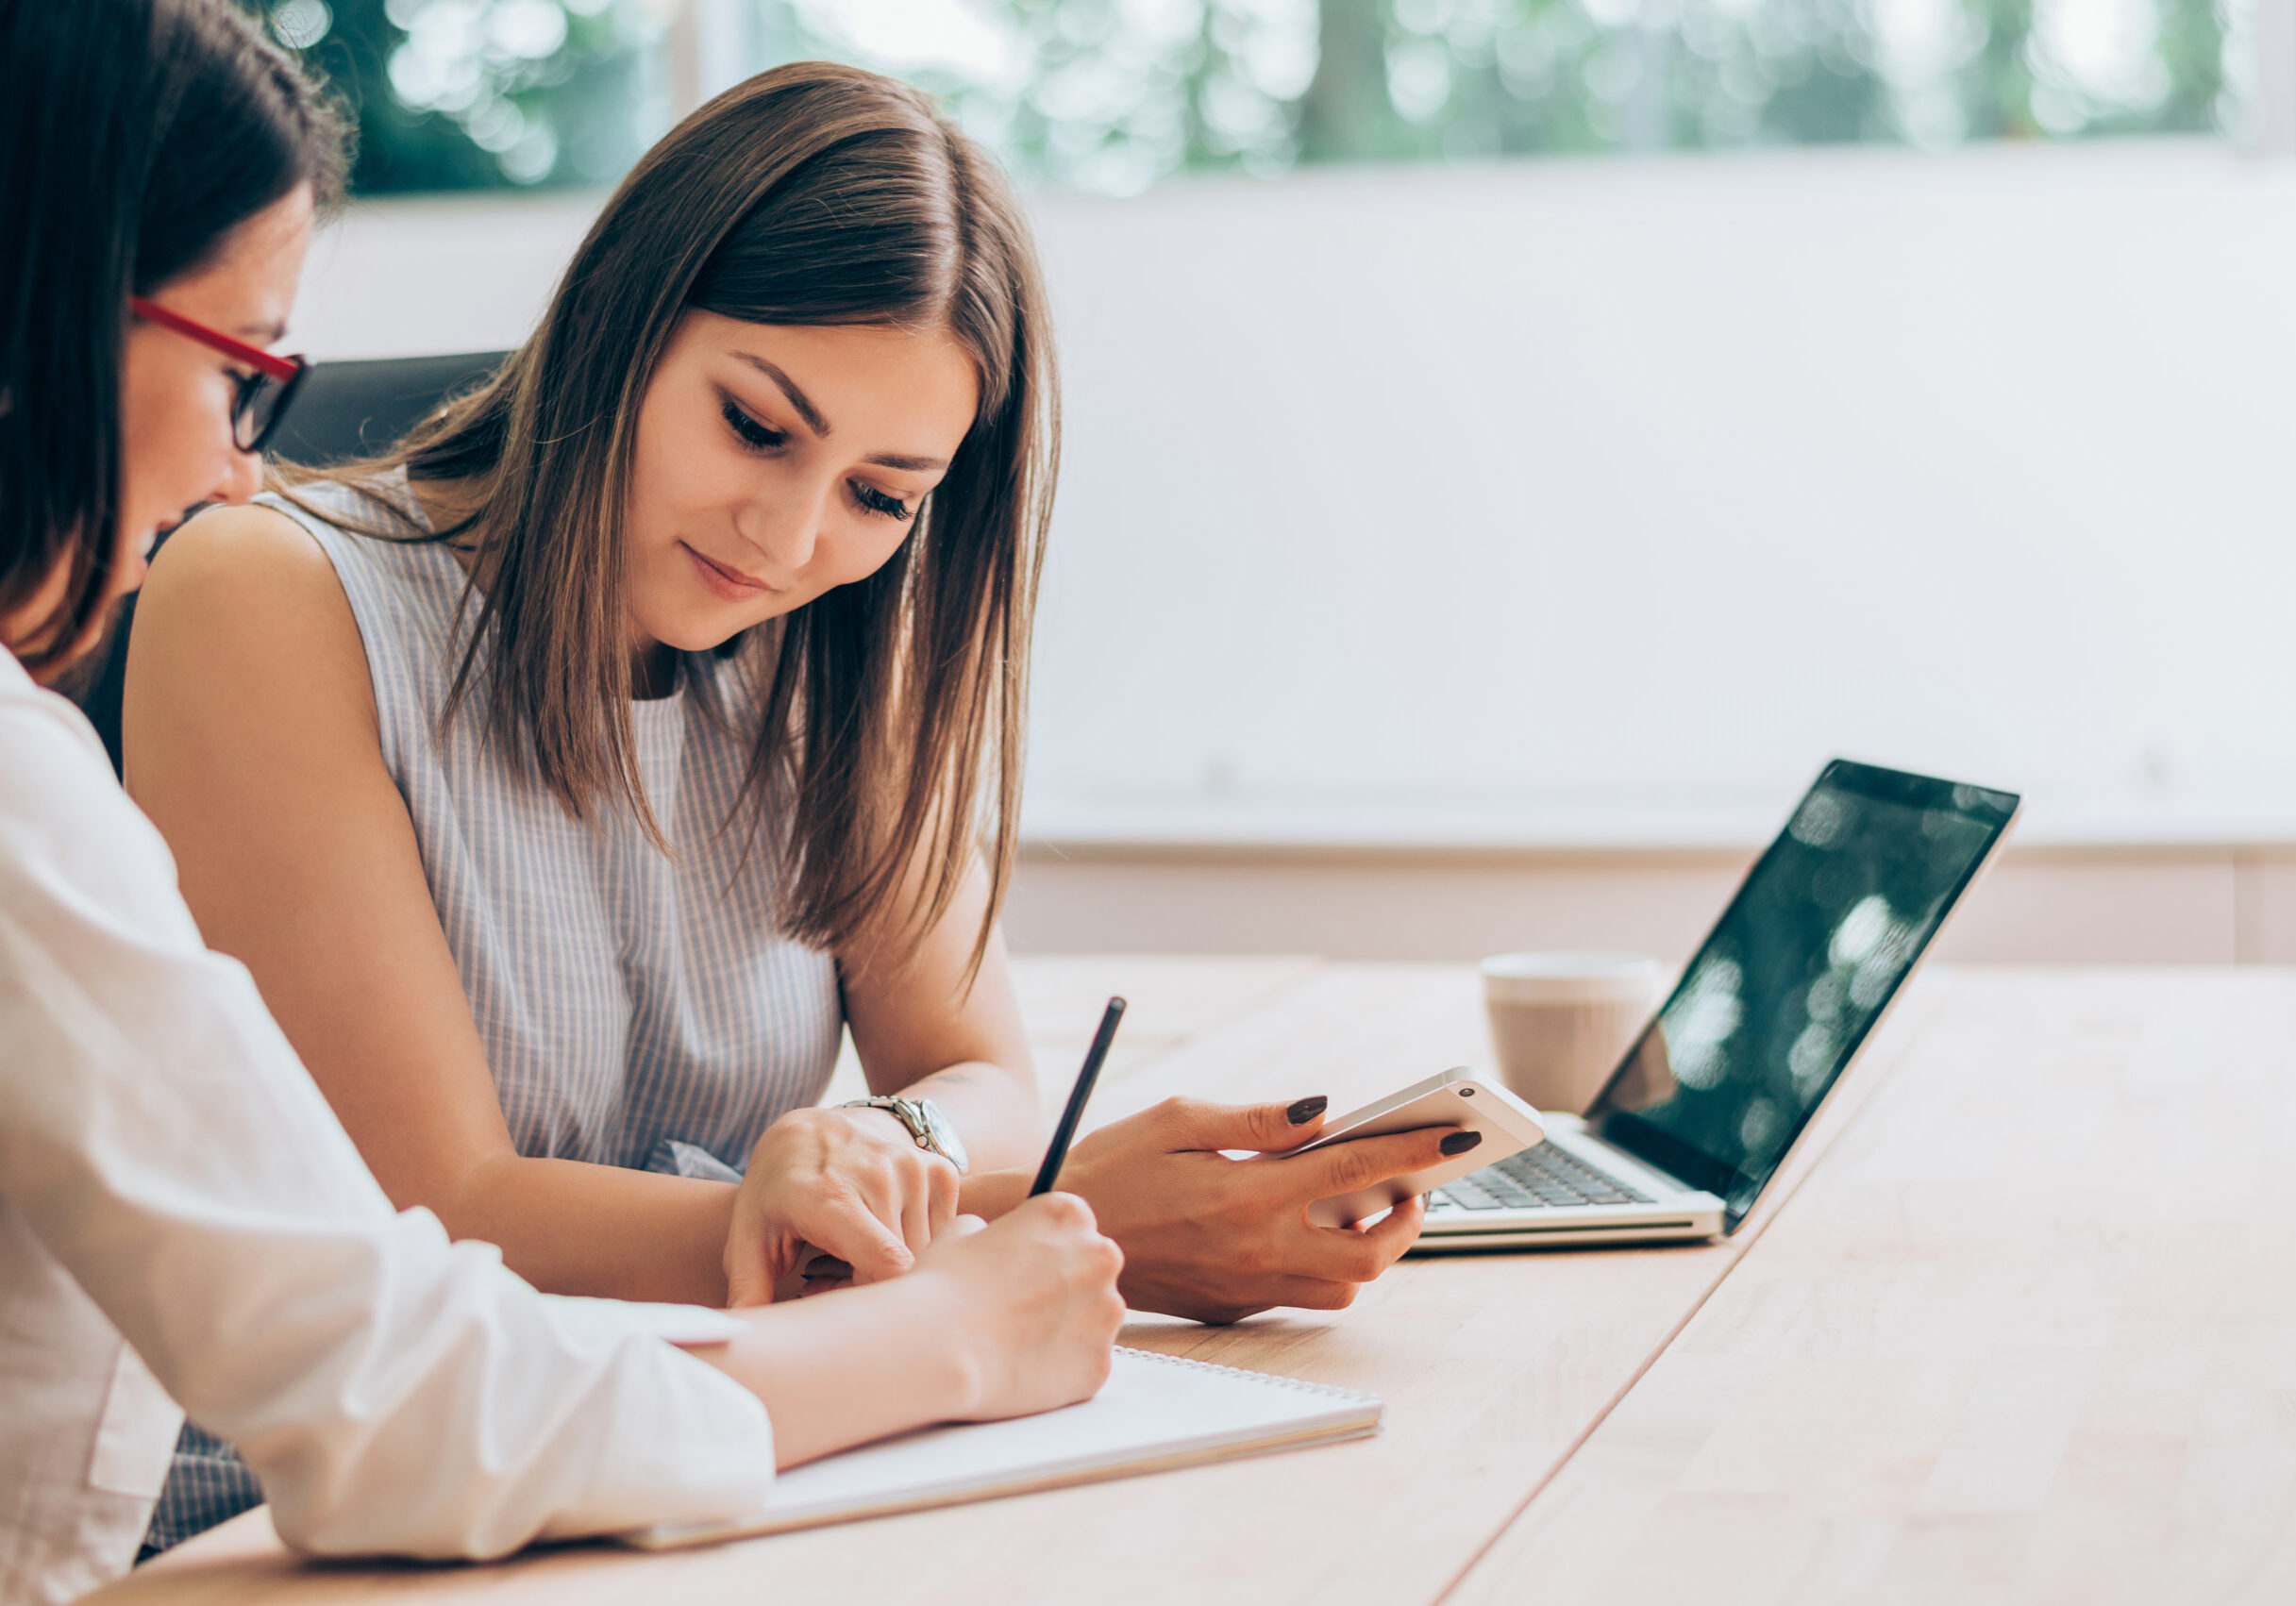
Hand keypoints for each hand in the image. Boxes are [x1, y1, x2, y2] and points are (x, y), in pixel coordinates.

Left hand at [724, 1105, 961, 1306]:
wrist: (812, 1129)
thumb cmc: (776, 1192)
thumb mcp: (748, 1236)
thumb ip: (748, 1288)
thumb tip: (744, 1332)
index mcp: (832, 1195)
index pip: (888, 1264)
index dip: (874, 1299)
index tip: (841, 1301)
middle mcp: (881, 1175)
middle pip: (905, 1269)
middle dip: (875, 1289)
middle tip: (836, 1280)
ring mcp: (915, 1168)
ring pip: (927, 1256)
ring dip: (897, 1270)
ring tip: (856, 1257)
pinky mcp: (940, 1171)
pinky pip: (943, 1236)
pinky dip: (916, 1248)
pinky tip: (882, 1236)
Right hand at [910, 1197, 1126, 1419]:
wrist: (941, 1350)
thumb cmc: (944, 1287)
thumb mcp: (959, 1234)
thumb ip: (986, 1229)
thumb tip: (986, 1236)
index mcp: (1068, 1215)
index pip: (1073, 1225)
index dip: (1046, 1247)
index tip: (1024, 1265)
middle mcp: (1100, 1257)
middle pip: (1092, 1268)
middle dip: (1066, 1285)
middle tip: (1021, 1307)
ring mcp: (1106, 1312)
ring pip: (1094, 1317)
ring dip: (1067, 1326)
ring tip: (1018, 1342)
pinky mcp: (1101, 1363)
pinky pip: (1086, 1362)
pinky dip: (1062, 1368)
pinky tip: (1024, 1369)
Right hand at [1059, 1097, 1463, 1323]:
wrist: (1060, 1237)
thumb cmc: (1112, 1166)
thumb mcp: (1177, 1119)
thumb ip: (1257, 1119)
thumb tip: (1326, 1112)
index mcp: (1245, 1193)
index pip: (1355, 1169)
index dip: (1415, 1150)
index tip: (1457, 1133)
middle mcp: (1255, 1249)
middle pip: (1369, 1252)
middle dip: (1408, 1217)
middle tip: (1413, 1182)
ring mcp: (1246, 1287)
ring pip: (1344, 1287)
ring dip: (1369, 1248)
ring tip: (1364, 1204)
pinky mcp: (1232, 1308)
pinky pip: (1303, 1295)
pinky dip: (1325, 1265)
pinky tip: (1311, 1227)